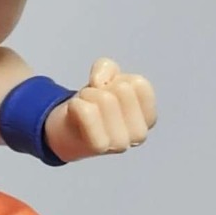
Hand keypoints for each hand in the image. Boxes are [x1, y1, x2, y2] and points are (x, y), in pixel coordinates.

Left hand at [42, 57, 156, 161]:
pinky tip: (75, 111)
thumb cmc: (94, 104)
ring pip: (106, 99)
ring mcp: (121, 143)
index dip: (118, 80)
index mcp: (148, 117)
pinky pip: (88, 112)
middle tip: (92, 101)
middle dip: (100, 88)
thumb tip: (99, 83)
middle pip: (123, 89)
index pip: (140, 84)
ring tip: (84, 106)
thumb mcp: (105, 77)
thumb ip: (107, 67)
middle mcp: (139, 133)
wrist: (68, 131)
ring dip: (86, 95)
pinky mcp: (99, 147)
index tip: (108, 91)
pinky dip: (76, 105)